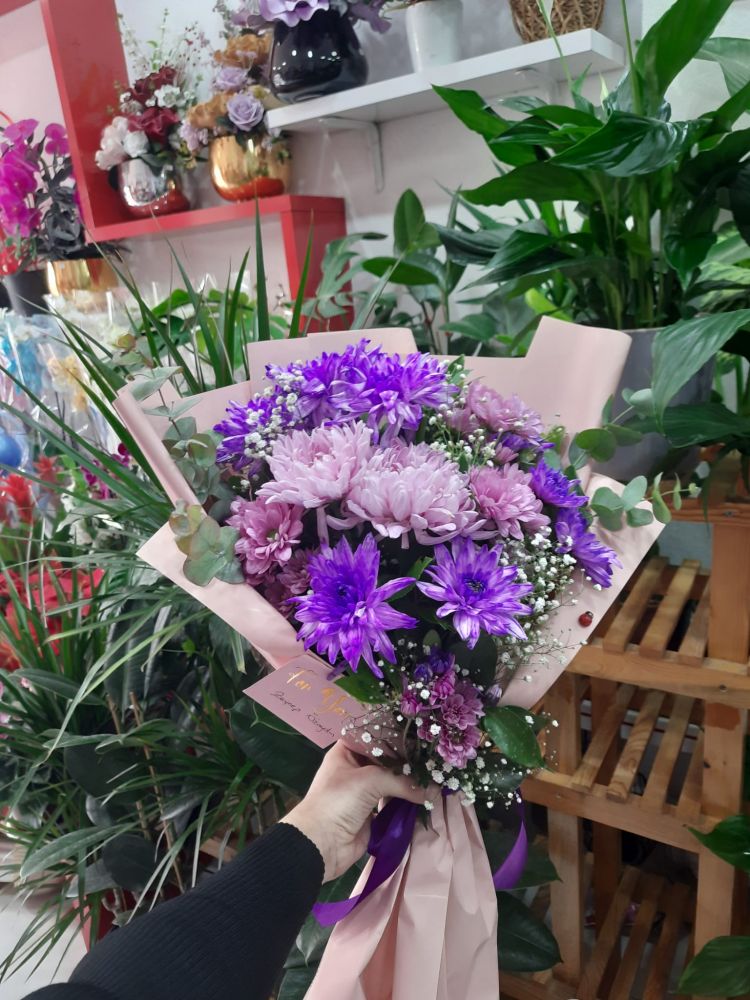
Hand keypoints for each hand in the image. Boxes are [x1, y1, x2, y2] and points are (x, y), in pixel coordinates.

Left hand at [280, 742, 434, 881]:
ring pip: (391, 782)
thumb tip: (434, 791)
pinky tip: (425, 797)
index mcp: (347, 752)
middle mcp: (355, 768)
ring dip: (409, 783)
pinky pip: (392, 803)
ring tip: (434, 776)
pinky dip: (406, 802)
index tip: (421, 735)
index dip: (396, 735)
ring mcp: (363, 792)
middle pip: (386, 761)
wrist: (321, 843)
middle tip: (433, 758)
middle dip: (407, 762)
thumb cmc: (339, 800)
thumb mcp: (370, 780)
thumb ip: (403, 781)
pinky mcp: (371, 813)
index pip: (375, 736)